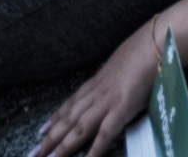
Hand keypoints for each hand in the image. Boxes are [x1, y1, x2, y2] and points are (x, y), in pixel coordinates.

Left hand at [32, 22, 156, 156]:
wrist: (154, 42)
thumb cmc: (144, 50)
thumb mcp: (123, 64)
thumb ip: (115, 77)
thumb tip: (116, 83)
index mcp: (97, 81)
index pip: (71, 103)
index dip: (56, 117)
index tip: (41, 129)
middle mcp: (97, 93)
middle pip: (69, 119)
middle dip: (50, 137)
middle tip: (33, 153)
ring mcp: (107, 101)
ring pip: (79, 128)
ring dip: (62, 146)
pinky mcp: (121, 109)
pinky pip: (104, 134)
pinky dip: (94, 151)